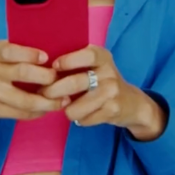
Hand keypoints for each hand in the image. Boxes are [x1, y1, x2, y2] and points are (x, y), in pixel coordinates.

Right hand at [0, 40, 65, 124]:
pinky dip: (37, 113)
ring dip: (47, 102)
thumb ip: (19, 54)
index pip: (11, 50)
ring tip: (62, 101)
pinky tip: (47, 110)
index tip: (47, 58)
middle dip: (46, 78)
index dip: (30, 54)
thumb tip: (56, 55)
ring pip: (24, 99)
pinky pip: (20, 113)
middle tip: (61, 81)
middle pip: (22, 72)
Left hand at [38, 45, 164, 135]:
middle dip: (53, 90)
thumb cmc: (103, 82)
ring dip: (66, 109)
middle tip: (43, 93)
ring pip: (76, 106)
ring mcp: (112, 92)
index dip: (68, 60)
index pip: (87, 55)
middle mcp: (109, 72)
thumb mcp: (95, 67)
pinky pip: (84, 119)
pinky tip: (82, 115)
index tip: (54, 67)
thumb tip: (42, 70)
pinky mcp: (112, 110)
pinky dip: (79, 119)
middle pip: (75, 82)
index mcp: (103, 57)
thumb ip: (75, 65)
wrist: (132, 103)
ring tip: (65, 107)